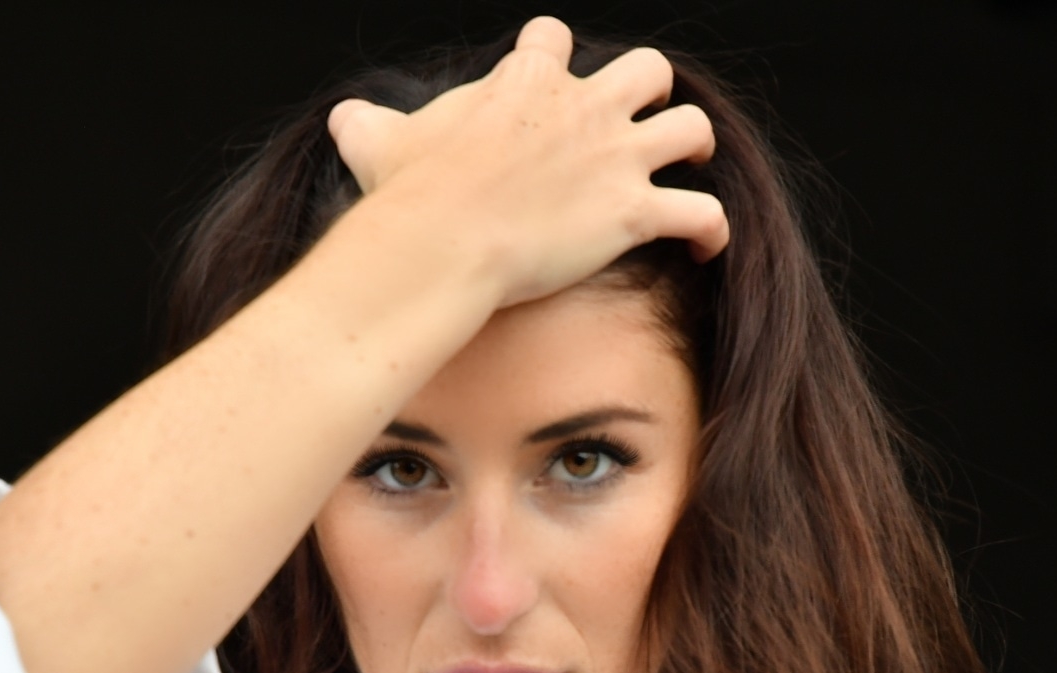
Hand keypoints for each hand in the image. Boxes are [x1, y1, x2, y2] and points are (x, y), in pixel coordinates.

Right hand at [326, 16, 728, 307]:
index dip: (556, 59)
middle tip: (635, 125)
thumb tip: (344, 119)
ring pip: (690, 128)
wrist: (441, 240)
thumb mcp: (379, 143)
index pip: (555, 40)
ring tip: (684, 169)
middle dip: (648, 94)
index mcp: (525, 83)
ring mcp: (613, 159)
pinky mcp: (633, 213)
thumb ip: (369, 125)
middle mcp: (582, 109)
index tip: (550, 84)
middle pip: (646, 71)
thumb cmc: (408, 193)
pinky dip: (712, 229)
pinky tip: (708, 247)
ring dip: (694, 147)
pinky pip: (702, 212)